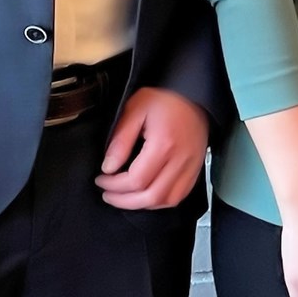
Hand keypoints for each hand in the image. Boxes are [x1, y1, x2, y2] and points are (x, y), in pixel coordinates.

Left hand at [96, 86, 208, 209]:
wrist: (195, 92)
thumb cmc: (165, 98)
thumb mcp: (135, 109)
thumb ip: (120, 139)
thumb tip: (109, 167)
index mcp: (164, 144)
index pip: (136, 180)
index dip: (114, 185)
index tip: (101, 178)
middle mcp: (181, 159)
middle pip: (152, 196)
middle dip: (124, 201)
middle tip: (108, 194)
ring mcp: (191, 165)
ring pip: (167, 200)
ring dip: (143, 204)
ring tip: (125, 197)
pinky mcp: (196, 167)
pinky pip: (180, 195)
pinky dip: (162, 201)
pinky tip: (147, 194)